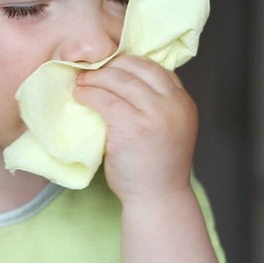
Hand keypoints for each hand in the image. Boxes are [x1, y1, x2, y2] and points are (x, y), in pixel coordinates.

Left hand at [73, 55, 197, 201]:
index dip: (129, 63)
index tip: (110, 67)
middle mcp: (173, 104)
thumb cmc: (156, 167)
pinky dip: (89, 94)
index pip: (155, 67)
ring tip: (82, 82)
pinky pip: (105, 99)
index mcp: (183, 102)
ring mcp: (155, 115)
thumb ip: (156, 104)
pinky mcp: (133, 127)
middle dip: (110, 65)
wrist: (157, 199)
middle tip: (91, 71)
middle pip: (136, 67)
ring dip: (96, 77)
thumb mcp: (168, 127)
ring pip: (119, 79)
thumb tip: (122, 79)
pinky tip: (80, 96)